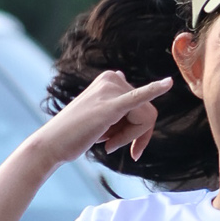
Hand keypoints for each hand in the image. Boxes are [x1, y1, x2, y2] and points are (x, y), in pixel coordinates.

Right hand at [39, 68, 171, 168]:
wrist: (52, 144)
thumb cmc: (74, 133)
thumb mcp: (98, 114)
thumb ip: (113, 99)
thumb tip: (121, 75)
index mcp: (110, 79)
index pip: (142, 105)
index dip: (136, 130)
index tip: (118, 143)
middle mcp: (112, 79)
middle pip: (147, 112)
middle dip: (134, 135)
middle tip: (111, 145)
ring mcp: (111, 90)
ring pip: (145, 119)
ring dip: (129, 138)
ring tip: (107, 144)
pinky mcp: (110, 106)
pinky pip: (139, 99)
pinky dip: (155, 90)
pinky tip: (168, 83)